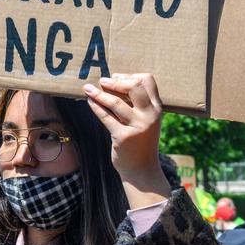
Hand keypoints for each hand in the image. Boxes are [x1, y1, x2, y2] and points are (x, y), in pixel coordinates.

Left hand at [83, 73, 170, 206]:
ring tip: (87, 88)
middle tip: (102, 81)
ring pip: (116, 102)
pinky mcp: (124, 137)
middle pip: (134, 87)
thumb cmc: (140, 141)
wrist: (142, 169)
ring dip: (99, 94)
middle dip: (116, 81)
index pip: (148, 80)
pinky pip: (106, 117)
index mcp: (157, 108)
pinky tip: (89, 101)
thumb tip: (114, 82)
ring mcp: (138, 126)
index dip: (130, 75)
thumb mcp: (145, 120)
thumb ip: (136, 104)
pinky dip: (96, 107)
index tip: (117, 76)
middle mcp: (150, 115)